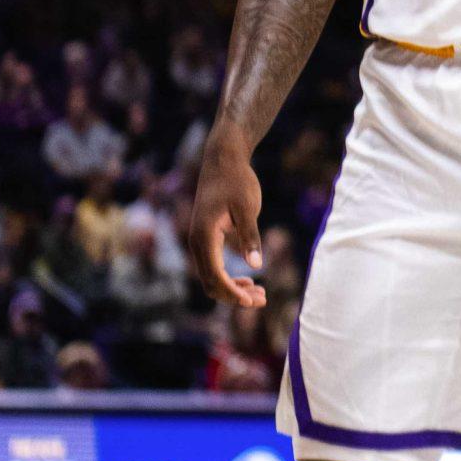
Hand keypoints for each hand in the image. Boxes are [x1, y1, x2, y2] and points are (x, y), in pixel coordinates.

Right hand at [188, 141, 264, 308]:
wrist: (223, 158)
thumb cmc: (236, 180)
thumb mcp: (247, 207)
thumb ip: (250, 235)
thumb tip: (256, 265)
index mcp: (204, 235)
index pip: (215, 275)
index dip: (232, 293)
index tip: (253, 302)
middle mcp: (197, 241)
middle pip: (210, 282)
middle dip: (234, 296)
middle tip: (263, 300)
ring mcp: (200, 240)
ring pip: (211, 277)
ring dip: (232, 289)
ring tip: (260, 294)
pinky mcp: (206, 237)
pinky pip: (213, 266)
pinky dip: (229, 277)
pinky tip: (249, 279)